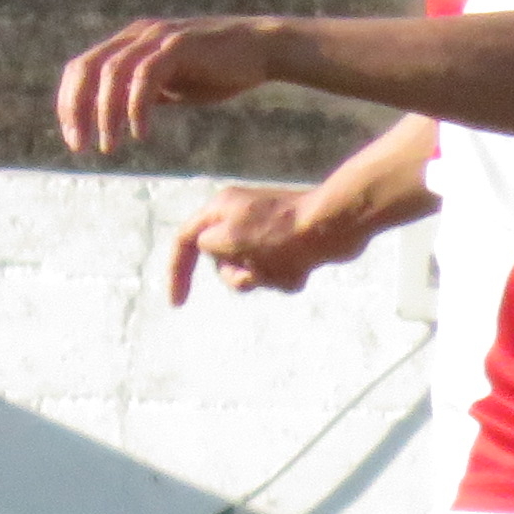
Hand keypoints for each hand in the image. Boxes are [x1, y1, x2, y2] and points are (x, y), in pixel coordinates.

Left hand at [55, 17, 279, 156]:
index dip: (69, 104)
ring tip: (109, 147)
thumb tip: (114, 118)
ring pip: (113, 73)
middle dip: (77, 110)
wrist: (260, 50)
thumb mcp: (169, 85)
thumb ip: (140, 94)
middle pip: (87, 68)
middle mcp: (138, 35)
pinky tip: (141, 134)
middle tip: (80, 147)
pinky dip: (138, 107)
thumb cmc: (215, 69)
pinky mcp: (180, 45)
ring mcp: (159, 37)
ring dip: (106, 114)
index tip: (75, 139)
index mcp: (129, 43)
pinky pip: (147, 76)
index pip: (81, 68)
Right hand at [167, 184, 365, 303]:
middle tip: (255, 274)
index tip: (178, 304)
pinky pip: (275, 274)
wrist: (336, 226)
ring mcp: (266, 233)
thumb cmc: (281, 232)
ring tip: (287, 266)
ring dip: (266, 278)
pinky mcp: (289, 246)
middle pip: (220, 263)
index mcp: (222, 209)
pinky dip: (285, 276)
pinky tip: (303, 267)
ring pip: (250, 273)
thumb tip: (211, 248)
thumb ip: (207, 244)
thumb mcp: (230, 237)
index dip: (177, 272)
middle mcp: (240, 218)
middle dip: (238, 276)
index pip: (185, 240)